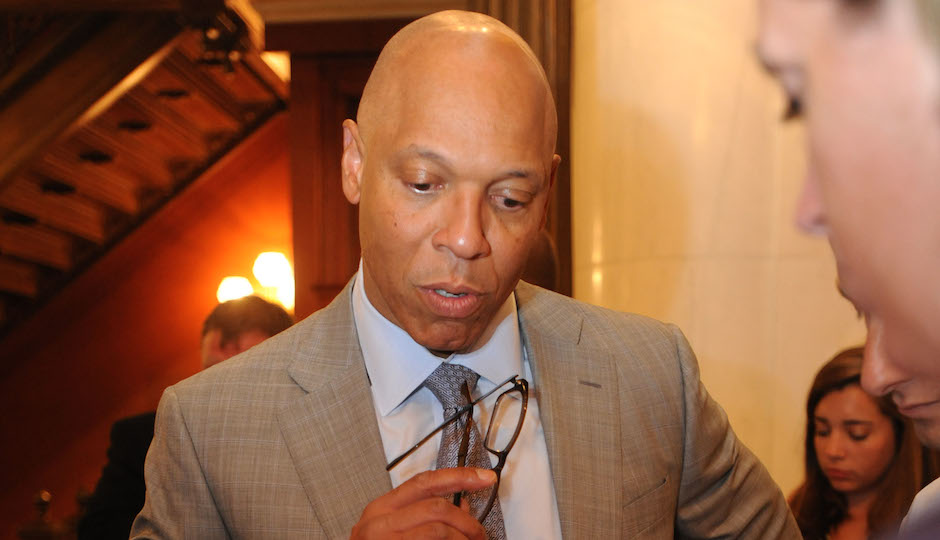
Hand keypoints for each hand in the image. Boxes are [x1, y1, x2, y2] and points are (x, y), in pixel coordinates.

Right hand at [350, 467, 495, 538]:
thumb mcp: (394, 530)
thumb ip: (424, 514)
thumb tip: (463, 504)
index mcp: (381, 509)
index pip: (424, 482)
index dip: (459, 476)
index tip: (485, 478)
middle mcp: (378, 523)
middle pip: (437, 506)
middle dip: (467, 520)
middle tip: (479, 534)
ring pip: (439, 529)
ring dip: (462, 538)